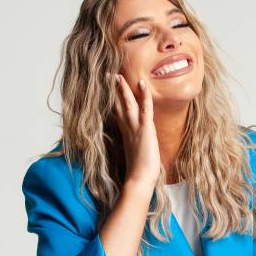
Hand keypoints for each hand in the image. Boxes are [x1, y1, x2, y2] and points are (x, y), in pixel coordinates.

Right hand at [113, 73, 160, 189]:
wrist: (140, 179)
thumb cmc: (139, 172)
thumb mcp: (136, 155)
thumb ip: (134, 147)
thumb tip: (135, 147)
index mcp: (126, 135)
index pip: (118, 113)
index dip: (114, 101)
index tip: (110, 91)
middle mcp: (128, 129)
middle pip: (119, 105)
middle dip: (115, 91)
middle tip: (109, 76)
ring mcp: (135, 128)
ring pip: (129, 104)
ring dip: (124, 89)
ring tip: (119, 76)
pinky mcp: (145, 129)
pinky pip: (145, 108)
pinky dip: (144, 96)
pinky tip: (142, 84)